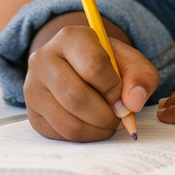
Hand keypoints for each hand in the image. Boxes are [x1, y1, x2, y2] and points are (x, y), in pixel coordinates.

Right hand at [24, 24, 158, 141]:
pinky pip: (60, 135)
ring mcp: (33, 87)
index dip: (114, 89)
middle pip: (76, 97)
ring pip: (67, 121)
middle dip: (105, 115)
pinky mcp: (32, 113)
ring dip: (96, 130)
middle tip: (117, 117)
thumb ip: (141, 77)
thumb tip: (133, 103)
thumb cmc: (105, 64)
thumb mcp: (129, 62)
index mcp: (69, 38)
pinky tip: (92, 126)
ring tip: (107, 123)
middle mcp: (43, 59)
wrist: (76, 68)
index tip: (123, 98)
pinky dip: (84, 137)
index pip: (94, 65)